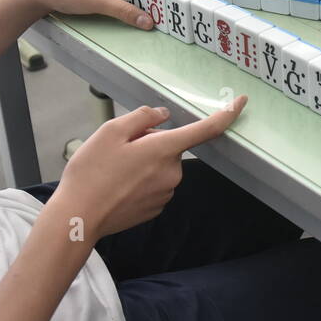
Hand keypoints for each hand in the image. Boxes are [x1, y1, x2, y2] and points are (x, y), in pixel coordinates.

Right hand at [53, 98, 246, 240]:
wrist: (78, 218)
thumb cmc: (91, 172)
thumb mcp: (110, 131)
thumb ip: (141, 118)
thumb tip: (162, 114)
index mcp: (165, 150)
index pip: (206, 129)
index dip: (227, 114)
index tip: (242, 102)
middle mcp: (173, 173)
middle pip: (170, 147)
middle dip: (151, 143)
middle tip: (119, 150)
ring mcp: (166, 193)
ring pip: (161, 166)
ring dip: (144, 163)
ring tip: (113, 171)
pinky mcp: (156, 207)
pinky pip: (154, 184)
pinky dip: (139, 180)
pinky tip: (116, 186)